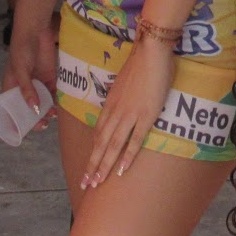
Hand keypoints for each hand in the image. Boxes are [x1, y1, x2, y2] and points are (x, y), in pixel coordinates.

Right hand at [3, 16, 57, 128]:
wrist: (36, 29)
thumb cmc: (22, 49)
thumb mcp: (21, 70)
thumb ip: (27, 89)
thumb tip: (34, 109)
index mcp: (11, 86)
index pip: (11, 108)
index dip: (16, 119)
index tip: (23, 130)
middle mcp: (25, 87)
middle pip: (29, 108)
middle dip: (35, 118)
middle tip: (43, 124)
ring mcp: (38, 82)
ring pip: (43, 102)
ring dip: (47, 110)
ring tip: (53, 115)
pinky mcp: (51, 77)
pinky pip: (54, 93)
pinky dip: (57, 101)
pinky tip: (61, 107)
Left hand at [81, 35, 173, 188]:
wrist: (150, 52)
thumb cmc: (141, 64)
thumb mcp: (124, 83)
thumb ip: (121, 97)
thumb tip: (121, 106)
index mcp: (110, 104)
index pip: (98, 133)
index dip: (93, 151)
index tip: (88, 167)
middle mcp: (116, 112)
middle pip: (101, 143)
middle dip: (93, 165)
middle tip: (85, 184)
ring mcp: (130, 114)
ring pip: (113, 145)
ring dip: (104, 165)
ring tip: (97, 182)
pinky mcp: (146, 115)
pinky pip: (134, 140)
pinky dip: (127, 156)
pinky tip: (121, 170)